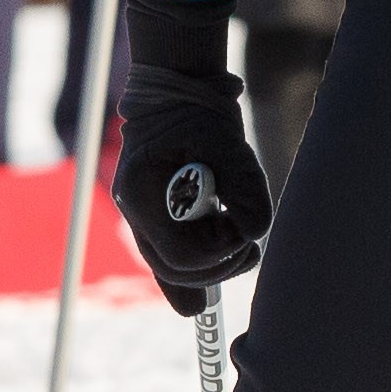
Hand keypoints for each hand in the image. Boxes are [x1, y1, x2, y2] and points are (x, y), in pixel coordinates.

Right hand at [111, 0, 270, 312]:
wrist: (176, 91)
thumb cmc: (200, 113)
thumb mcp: (229, 146)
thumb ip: (245, 191)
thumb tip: (255, 234)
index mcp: (143, 194)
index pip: (182, 256)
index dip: (219, 253)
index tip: (244, 231)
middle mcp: (135, 211)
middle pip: (174, 269)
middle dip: (218, 265)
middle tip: (250, 247)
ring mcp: (142, 216)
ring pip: (172, 266)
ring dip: (211, 263)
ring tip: (239, 238)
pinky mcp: (156, 216)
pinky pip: (169, 255)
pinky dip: (191, 269)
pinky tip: (196, 300)